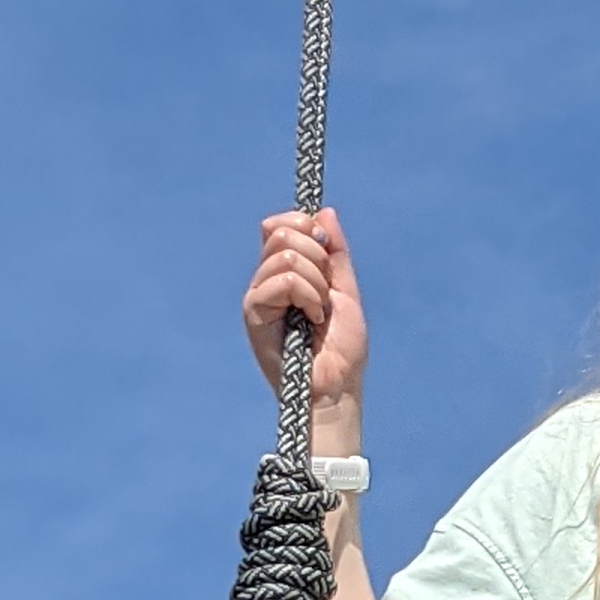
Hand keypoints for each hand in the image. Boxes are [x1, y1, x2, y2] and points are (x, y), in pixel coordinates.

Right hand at [244, 205, 368, 433]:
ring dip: (316, 282)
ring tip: (319, 312)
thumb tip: (324, 212)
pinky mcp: (253, 312)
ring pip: (286, 255)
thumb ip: (336, 253)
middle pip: (281, 232)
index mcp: (287, 273)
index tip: (327, 250)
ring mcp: (258, 295)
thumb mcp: (346, 292)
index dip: (304, 225)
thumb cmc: (342, 350)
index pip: (281, 225)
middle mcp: (267, 280)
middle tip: (326, 291)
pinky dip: (308, 296)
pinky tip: (312, 320)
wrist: (336, 387)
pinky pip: (284, 280)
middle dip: (317, 256)